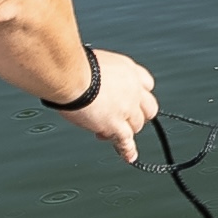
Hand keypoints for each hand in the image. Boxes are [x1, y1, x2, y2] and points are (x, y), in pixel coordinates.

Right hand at [67, 48, 160, 163]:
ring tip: (109, 133)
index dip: (139, 95)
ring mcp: (126, 108)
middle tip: (124, 118)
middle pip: (147, 108)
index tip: (133, 100)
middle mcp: (133, 89)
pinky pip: (125, 140)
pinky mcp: (115, 124)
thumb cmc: (73, 64)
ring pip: (136, 126)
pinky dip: (127, 149)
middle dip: (137, 115)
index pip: (147, 85)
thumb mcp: (95, 61)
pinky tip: (129, 155)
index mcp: (128, 70)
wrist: (70, 75)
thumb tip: (89, 78)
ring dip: (125, 131)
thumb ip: (100, 74)